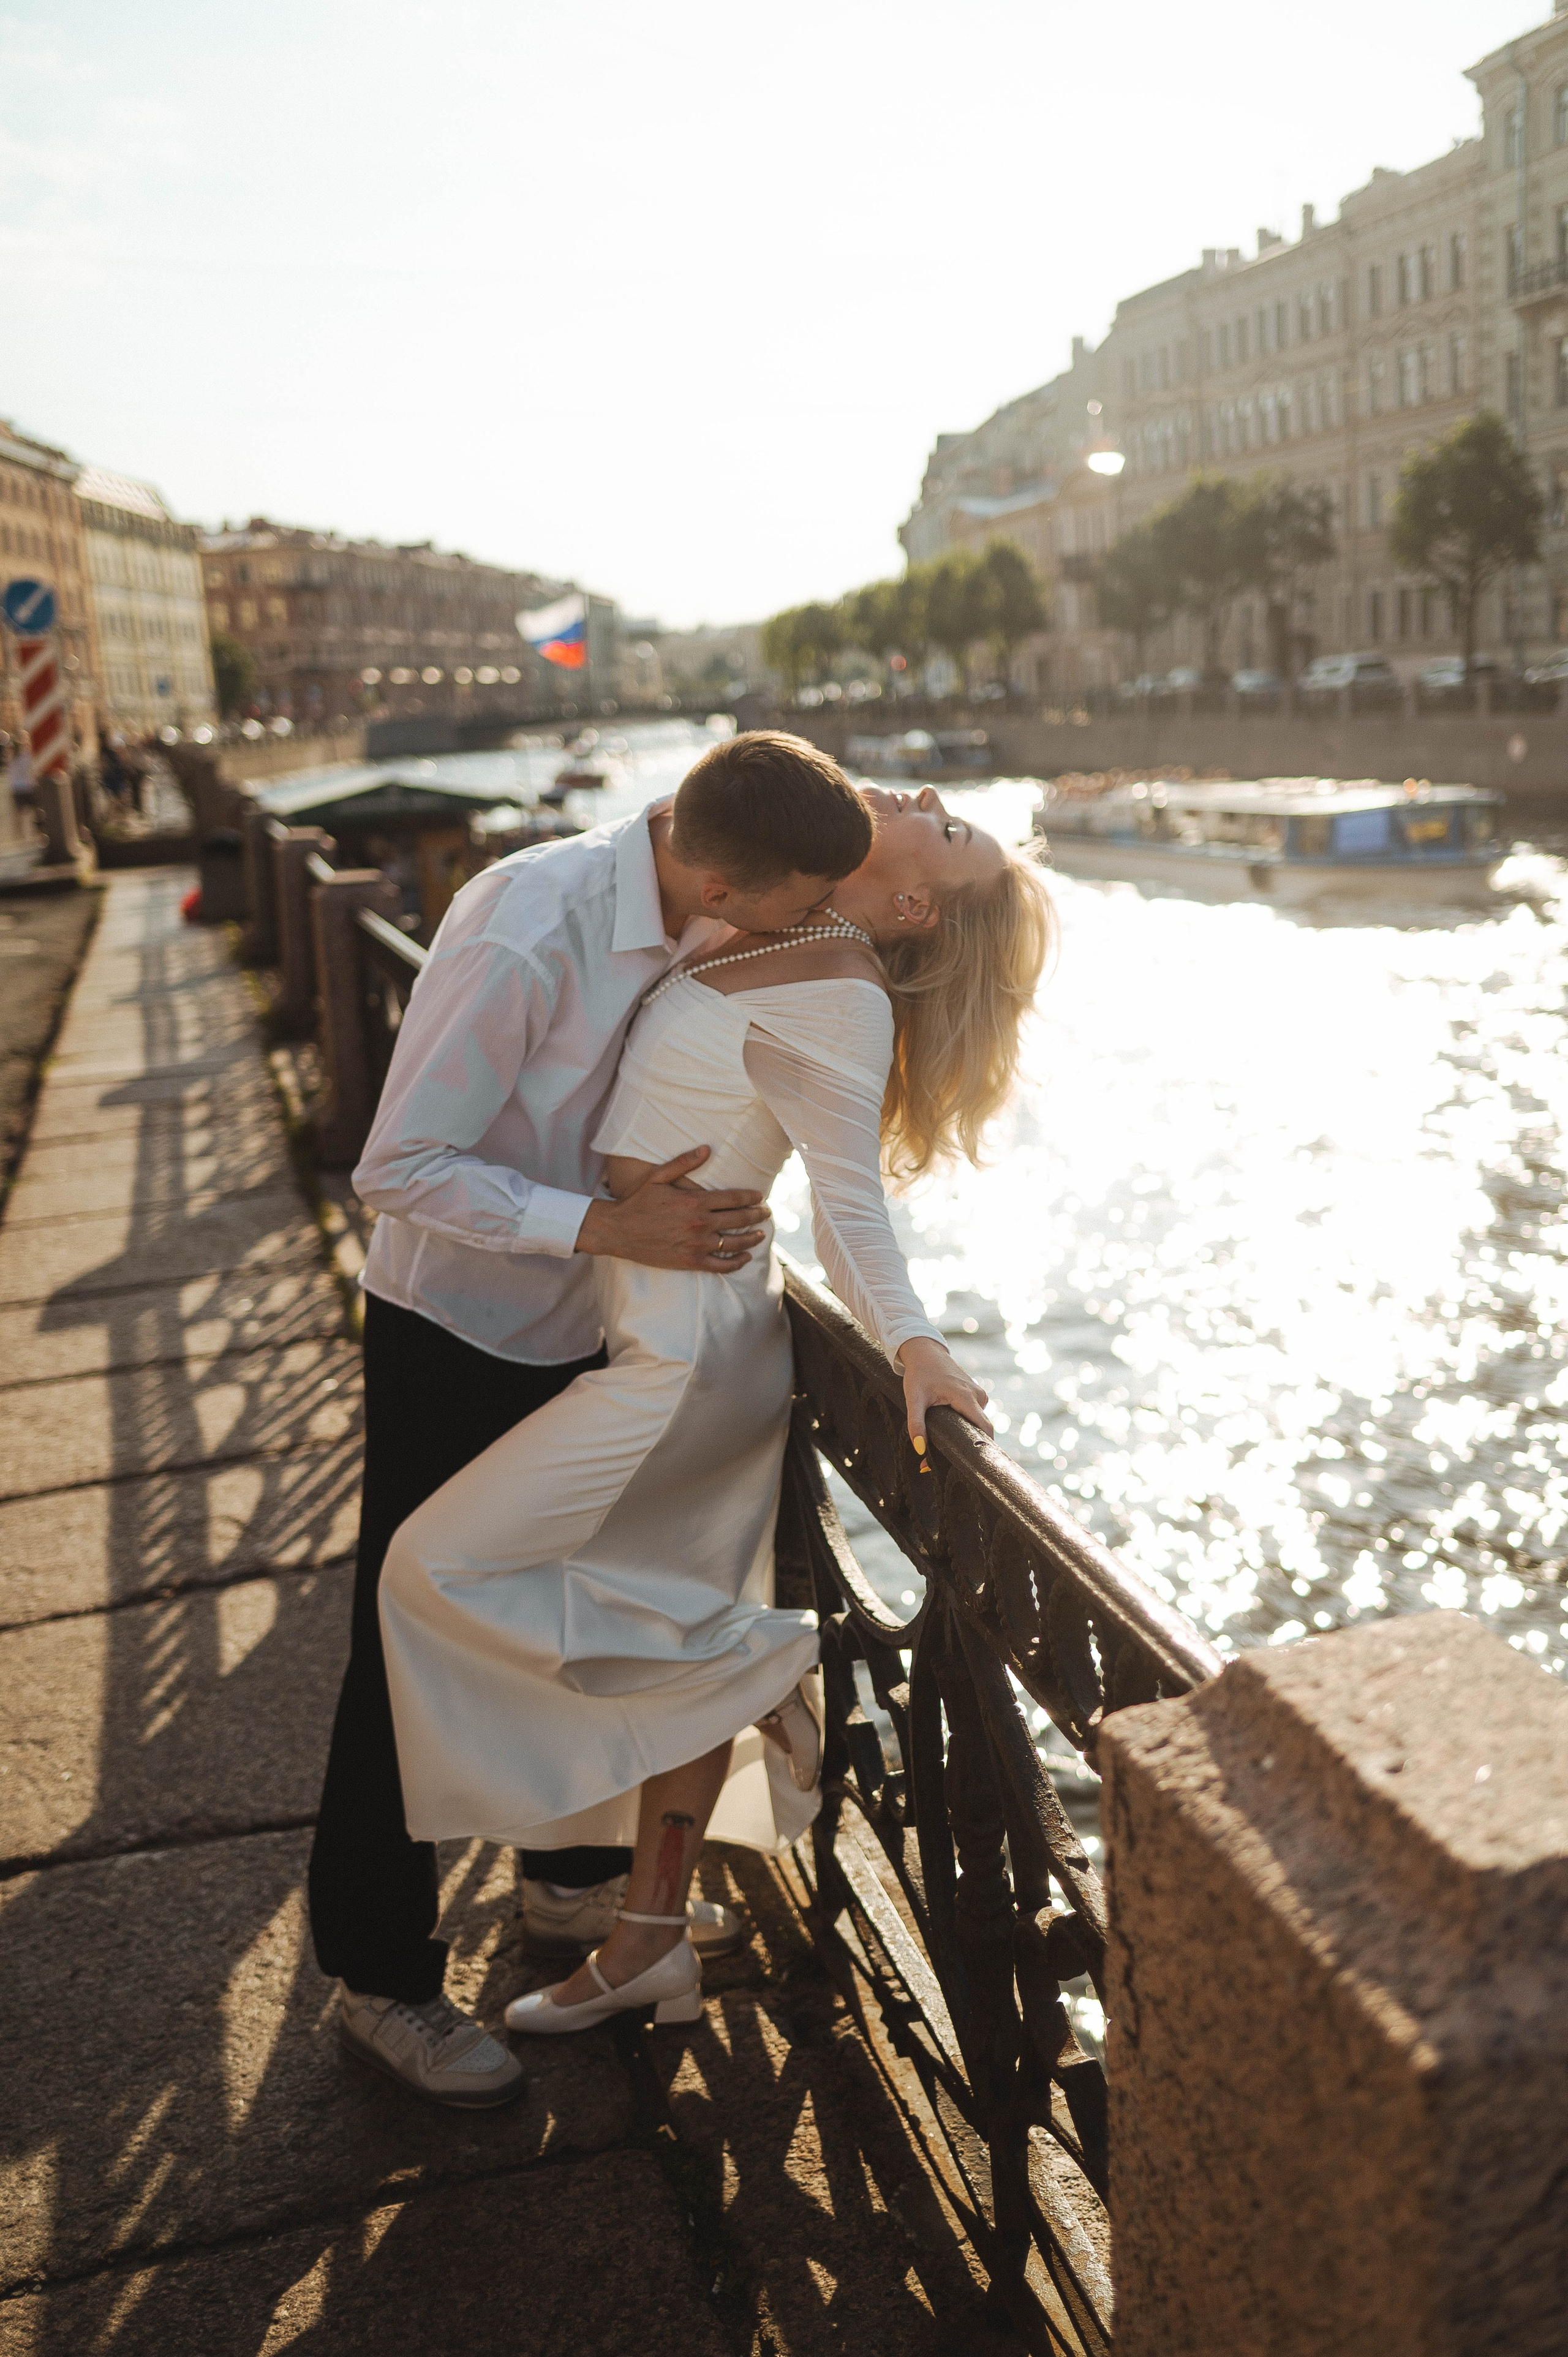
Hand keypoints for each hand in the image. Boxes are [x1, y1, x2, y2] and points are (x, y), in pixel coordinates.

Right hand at [575, 1147, 766, 1272]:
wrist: (618, 1231)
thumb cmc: (637, 1202)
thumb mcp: (658, 1177)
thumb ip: (684, 1163)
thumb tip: (707, 1148)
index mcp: (694, 1201)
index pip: (733, 1199)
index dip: (750, 1197)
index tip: (760, 1196)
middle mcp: (699, 1223)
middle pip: (739, 1219)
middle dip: (757, 1215)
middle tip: (766, 1213)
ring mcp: (697, 1244)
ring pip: (734, 1243)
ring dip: (752, 1238)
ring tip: (761, 1234)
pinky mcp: (691, 1261)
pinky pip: (721, 1265)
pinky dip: (737, 1262)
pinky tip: (745, 1258)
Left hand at [898, 1336, 992, 1458]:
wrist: (925, 1352)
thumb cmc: (919, 1374)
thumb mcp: (913, 1399)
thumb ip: (916, 1424)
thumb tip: (920, 1450)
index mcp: (967, 1397)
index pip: (985, 1428)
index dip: (983, 1447)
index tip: (975, 1464)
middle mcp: (978, 1396)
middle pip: (982, 1428)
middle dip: (969, 1445)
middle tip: (951, 1461)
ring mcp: (979, 1394)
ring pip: (978, 1422)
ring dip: (966, 1434)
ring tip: (949, 1444)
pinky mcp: (975, 1394)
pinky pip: (975, 1414)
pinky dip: (966, 1423)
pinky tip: (952, 1428)